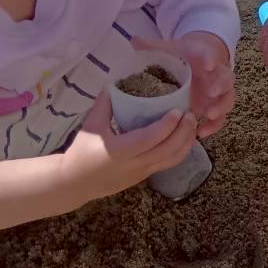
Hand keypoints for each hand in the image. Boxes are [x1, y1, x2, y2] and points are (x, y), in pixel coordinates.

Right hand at [60, 94, 198, 201]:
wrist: (75, 183)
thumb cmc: (81, 153)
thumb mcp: (90, 127)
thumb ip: (103, 105)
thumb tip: (113, 83)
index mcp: (120, 150)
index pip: (150, 139)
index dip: (167, 125)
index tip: (178, 110)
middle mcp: (135, 163)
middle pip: (168, 150)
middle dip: (184, 132)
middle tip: (191, 114)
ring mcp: (142, 172)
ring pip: (172, 160)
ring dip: (186, 143)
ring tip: (192, 125)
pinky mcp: (145, 176)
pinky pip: (168, 164)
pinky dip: (180, 151)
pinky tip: (185, 139)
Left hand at [134, 32, 233, 137]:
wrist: (198, 63)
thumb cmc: (181, 56)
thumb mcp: (168, 49)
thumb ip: (153, 46)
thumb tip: (133, 40)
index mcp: (203, 57)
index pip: (209, 55)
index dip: (210, 58)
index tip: (208, 64)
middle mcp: (215, 74)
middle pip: (226, 77)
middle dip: (221, 85)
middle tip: (212, 92)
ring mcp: (218, 92)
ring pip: (227, 98)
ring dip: (221, 106)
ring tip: (209, 115)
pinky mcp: (215, 106)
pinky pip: (220, 118)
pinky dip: (214, 126)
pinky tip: (201, 133)